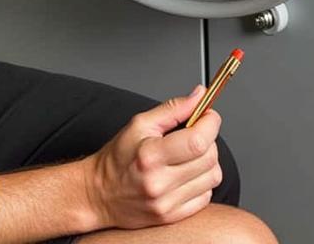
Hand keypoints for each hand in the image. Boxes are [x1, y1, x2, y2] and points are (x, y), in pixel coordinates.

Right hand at [82, 87, 222, 228]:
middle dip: (209, 139)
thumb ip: (173, 108)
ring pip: (213, 177)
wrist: (100, 194)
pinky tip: (187, 173)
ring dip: (208, 161)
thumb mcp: (139, 123)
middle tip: (196, 133)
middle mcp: (160, 182)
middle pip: (209, 158)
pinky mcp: (173, 216)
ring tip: (190, 154)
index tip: (208, 116)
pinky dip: (203, 181)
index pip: (197, 140)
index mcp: (151, 155)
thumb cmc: (118, 157)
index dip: (210, 124)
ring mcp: (168, 203)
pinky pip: (206, 196)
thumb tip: (199, 96)